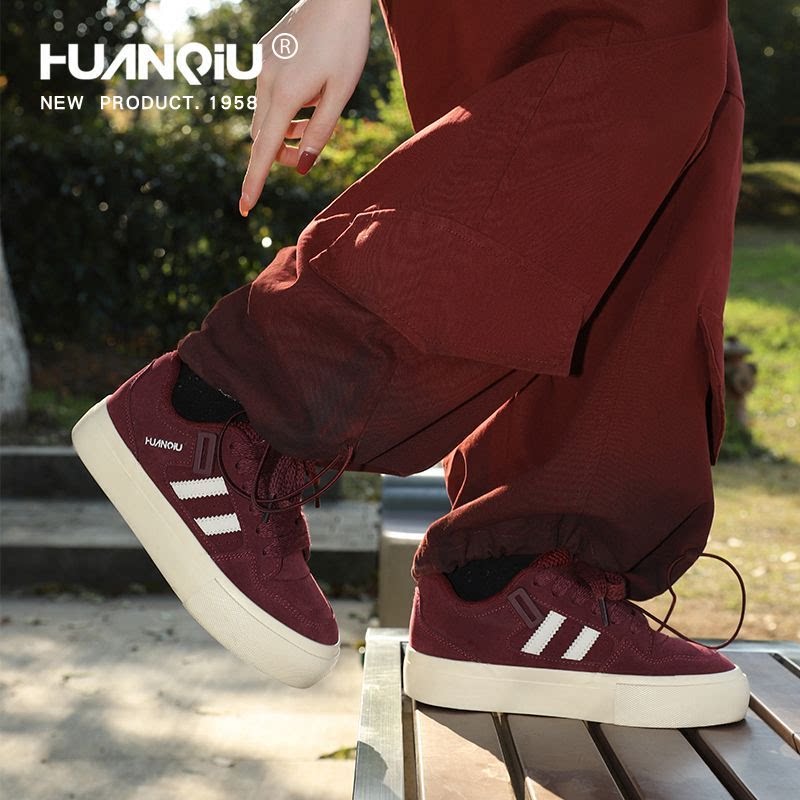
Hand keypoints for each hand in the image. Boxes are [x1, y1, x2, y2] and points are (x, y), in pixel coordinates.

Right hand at [240, 0, 371, 216]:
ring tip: (316, 111)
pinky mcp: (263, 52)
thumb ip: (320, 132)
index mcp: (284, 94)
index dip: (256, 181)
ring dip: (284, 126)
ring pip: (265, 114)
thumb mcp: (341, 94)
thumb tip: (301, 166)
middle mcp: (264, 80)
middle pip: (263, 136)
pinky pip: (268, 91)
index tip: (246, 208)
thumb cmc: (346, 44)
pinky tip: (309, 85)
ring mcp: (261, 64)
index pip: (264, 150)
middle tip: (309, 148)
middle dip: (281, 151)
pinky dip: (284, 103)